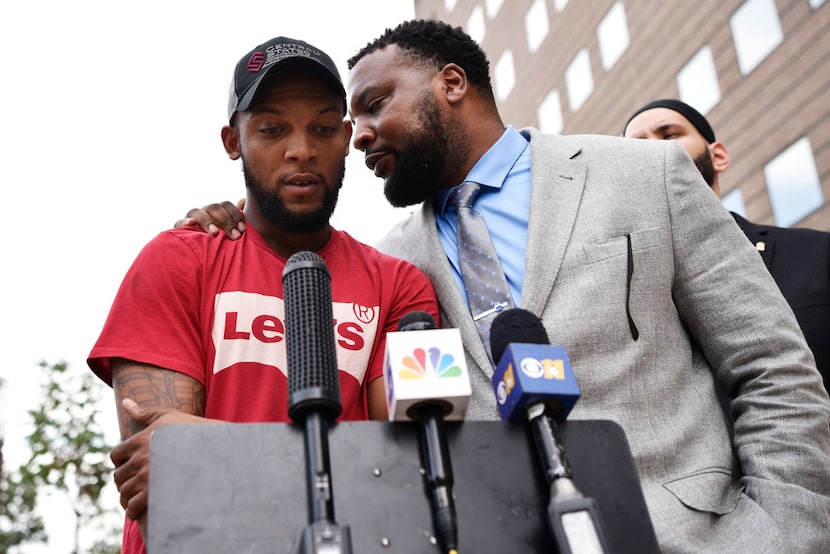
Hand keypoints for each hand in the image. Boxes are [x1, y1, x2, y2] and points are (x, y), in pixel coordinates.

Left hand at [110, 398, 217, 539]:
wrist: (214, 448)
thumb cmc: (191, 430)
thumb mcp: (167, 416)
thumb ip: (144, 412)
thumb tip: (125, 401)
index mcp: (139, 440)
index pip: (116, 455)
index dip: (120, 461)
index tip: (129, 464)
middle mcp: (140, 459)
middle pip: (118, 475)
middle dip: (123, 479)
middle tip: (132, 482)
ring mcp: (147, 476)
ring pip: (124, 491)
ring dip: (126, 495)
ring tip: (135, 495)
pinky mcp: (155, 492)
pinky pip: (133, 505)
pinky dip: (132, 508)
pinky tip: (138, 507)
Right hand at [174, 198, 246, 239]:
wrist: (199, 255)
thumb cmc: (222, 242)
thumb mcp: (232, 231)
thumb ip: (237, 218)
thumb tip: (242, 200)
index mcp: (218, 211)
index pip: (226, 205)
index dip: (235, 215)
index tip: (243, 229)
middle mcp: (205, 212)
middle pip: (214, 208)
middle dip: (226, 221)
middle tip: (235, 236)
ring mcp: (191, 218)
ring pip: (197, 212)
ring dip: (207, 221)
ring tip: (215, 233)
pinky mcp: (180, 229)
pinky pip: (179, 223)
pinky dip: (184, 222)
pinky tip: (190, 223)